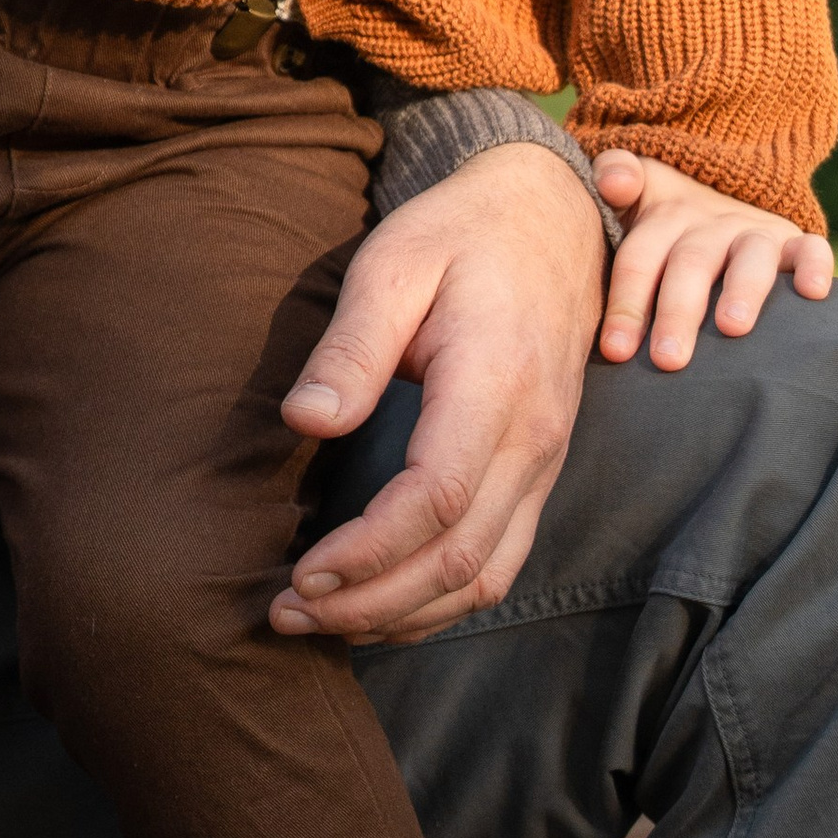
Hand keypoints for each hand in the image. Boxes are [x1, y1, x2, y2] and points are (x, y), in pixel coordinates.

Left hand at [270, 143, 603, 646]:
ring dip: (404, 614)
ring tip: (322, 621)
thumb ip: (352, 347)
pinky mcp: (540, 471)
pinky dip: (440, 599)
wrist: (549, 217)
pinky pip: (500, 560)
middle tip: (288, 614)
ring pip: (486, 576)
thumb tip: (305, 423)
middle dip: (371, 603)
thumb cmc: (460, 233)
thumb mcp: (394, 261)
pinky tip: (382, 603)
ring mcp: (545, 460)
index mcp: (494, 382)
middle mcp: (533, 437)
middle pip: (460, 560)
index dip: (368, 553)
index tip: (301, 574)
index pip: (437, 500)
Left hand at [592, 149, 834, 367]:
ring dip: (741, 289)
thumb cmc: (665, 224)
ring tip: (732, 328)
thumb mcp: (632, 197)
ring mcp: (755, 232)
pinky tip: (813, 293)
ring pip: (750, 256)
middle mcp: (710, 223)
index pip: (639, 258)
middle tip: (668, 360)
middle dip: (677, 313)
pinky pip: (811, 249)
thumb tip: (614, 182)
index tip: (615, 351)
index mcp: (664, 216)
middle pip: (690, 263)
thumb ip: (611, 178)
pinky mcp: (795, 243)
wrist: (724, 191)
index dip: (626, 304)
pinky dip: (814, 266)